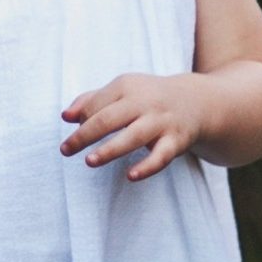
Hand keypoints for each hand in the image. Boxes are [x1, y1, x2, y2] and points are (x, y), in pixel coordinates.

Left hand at [59, 73, 211, 179]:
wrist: (196, 101)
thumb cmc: (148, 97)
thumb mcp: (121, 91)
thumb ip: (91, 100)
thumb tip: (65, 116)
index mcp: (127, 86)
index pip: (97, 104)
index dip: (82, 119)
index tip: (74, 133)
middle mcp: (144, 102)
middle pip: (109, 119)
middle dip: (85, 135)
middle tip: (65, 150)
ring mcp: (161, 121)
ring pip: (133, 136)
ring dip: (110, 149)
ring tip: (89, 162)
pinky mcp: (176, 141)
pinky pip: (161, 156)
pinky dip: (147, 167)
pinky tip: (130, 176)